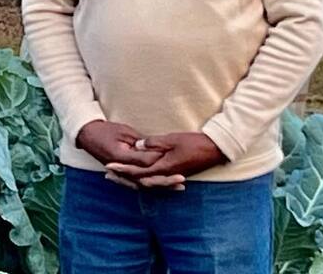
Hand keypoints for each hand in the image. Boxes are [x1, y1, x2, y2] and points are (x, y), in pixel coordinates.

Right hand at [77, 120, 185, 189]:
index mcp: (121, 158)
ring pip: (144, 185)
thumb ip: (140, 142)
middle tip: (182, 179)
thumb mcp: (124, 132)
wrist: (88, 135)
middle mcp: (121, 170)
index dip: (161, 161)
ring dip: (161, 186)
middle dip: (166, 181)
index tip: (175, 157)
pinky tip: (163, 187)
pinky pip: (138, 184)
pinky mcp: (122, 175)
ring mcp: (121, 174)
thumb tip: (156, 149)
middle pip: (147, 180)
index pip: (145, 163)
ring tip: (179, 186)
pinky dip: (152, 186)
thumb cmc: (106, 130)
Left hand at [106, 132, 227, 186]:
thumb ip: (154, 143)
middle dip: (123, 177)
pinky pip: (155, 180)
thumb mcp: (172, 139)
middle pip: (140, 180)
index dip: (123, 168)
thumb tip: (137, 145)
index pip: (138, 171)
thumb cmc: (194, 143)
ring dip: (131, 179)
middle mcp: (166, 175)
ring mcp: (170, 176)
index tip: (109, 164)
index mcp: (164, 168)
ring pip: (147, 182)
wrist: (214, 150)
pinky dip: (143, 179)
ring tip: (117, 175)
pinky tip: (137, 177)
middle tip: (107, 173)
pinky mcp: (174, 174)